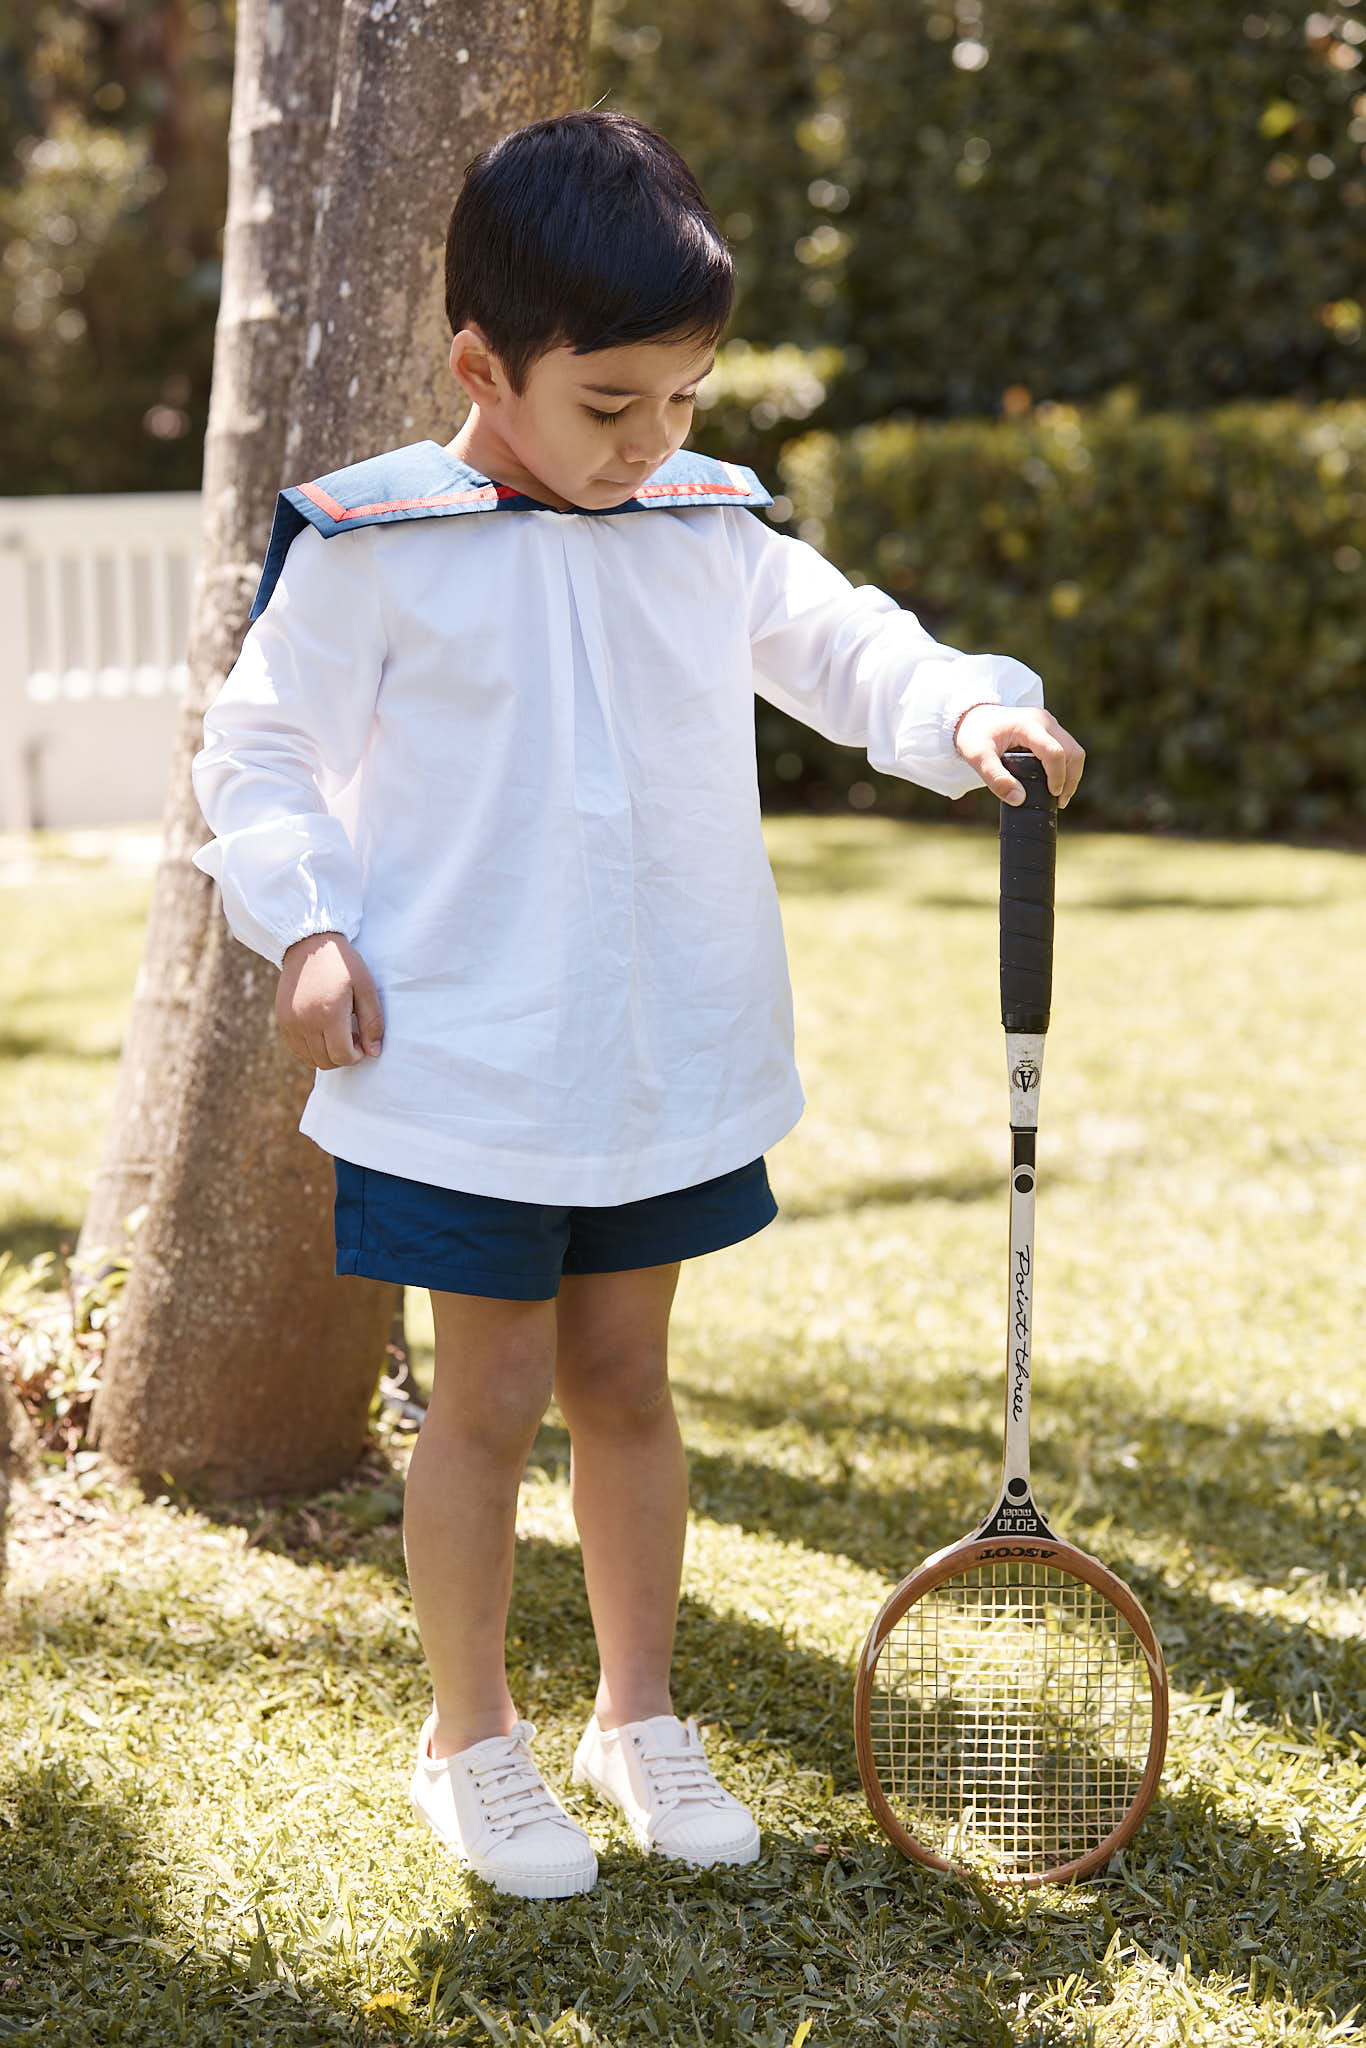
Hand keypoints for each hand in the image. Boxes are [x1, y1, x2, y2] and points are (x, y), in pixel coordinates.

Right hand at [276, 932, 382, 1068]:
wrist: (310, 944)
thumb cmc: (343, 964)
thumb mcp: (366, 987)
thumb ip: (373, 1022)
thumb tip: (374, 1053)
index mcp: (329, 1012)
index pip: (342, 1056)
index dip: (356, 1056)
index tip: (363, 1042)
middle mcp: (306, 1021)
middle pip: (326, 1061)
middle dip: (343, 1056)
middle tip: (352, 1036)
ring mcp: (290, 1022)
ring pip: (310, 1059)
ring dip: (327, 1054)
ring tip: (337, 1033)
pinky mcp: (282, 1020)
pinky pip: (297, 1049)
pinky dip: (312, 1048)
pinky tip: (322, 1031)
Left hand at [953, 704, 1084, 807]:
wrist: (972, 717)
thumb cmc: (974, 735)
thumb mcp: (977, 757)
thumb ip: (995, 778)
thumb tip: (1019, 799)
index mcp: (1029, 725)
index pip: (1054, 752)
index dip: (1058, 776)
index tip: (1053, 795)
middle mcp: (1044, 721)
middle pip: (1072, 751)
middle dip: (1070, 779)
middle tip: (1060, 802)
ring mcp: (1049, 724)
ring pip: (1074, 750)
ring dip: (1071, 774)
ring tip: (1060, 797)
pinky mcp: (1049, 730)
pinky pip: (1067, 749)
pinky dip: (1066, 768)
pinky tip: (1056, 784)